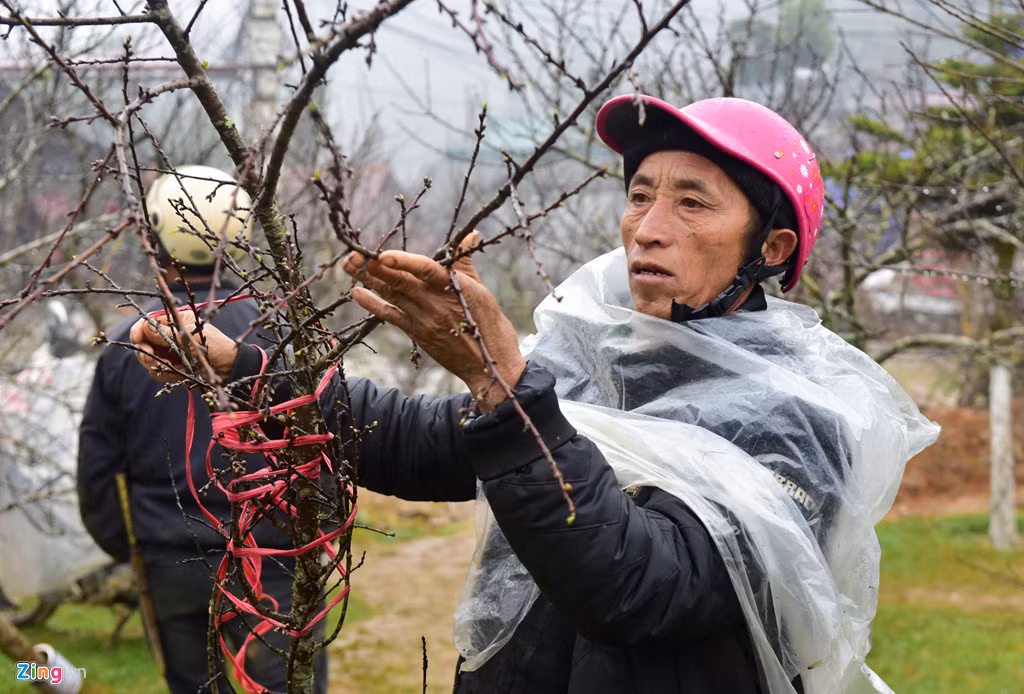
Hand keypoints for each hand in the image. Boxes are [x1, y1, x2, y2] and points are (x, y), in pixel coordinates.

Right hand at [130, 309, 237, 382]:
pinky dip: (165, 373)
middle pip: (142, 343)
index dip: (138, 332)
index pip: (145, 324)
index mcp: (173, 322)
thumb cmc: (216, 346)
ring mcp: (169, 353)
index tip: (139, 341)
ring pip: (148, 359)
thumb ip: (167, 334)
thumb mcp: (190, 337)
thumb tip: (145, 326)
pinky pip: (158, 372)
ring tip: (170, 365)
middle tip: (152, 358)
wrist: (229, 368)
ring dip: (155, 364)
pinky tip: (178, 372)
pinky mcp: (172, 368)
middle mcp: (168, 337)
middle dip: (145, 352)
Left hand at [342, 233, 526, 411]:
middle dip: (374, 266)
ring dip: (368, 280)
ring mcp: (424, 320)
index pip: (425, 269)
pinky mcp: (417, 333)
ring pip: (392, 295)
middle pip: (400, 281)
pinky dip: (373, 305)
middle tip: (354, 253)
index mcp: (456, 288)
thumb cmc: (490, 325)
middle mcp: (436, 304)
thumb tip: (471, 235)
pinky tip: (357, 293)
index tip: (382, 254)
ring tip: (349, 265)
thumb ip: (466, 262)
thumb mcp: (481, 290)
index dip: (403, 262)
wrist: (489, 366)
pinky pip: (392, 316)